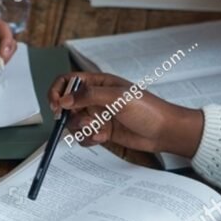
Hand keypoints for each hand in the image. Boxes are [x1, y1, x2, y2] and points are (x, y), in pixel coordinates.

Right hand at [47, 72, 202, 156]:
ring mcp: (97, 115)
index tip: (56, 105)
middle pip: (66, 105)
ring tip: (98, 130)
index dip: (57, 91)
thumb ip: (88, 96)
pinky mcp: (101, 131)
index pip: (67, 81)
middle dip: (70, 116)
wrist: (163, 131)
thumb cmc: (146, 109)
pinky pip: (84, 136)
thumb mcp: (117, 97)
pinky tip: (103, 137)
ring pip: (74, 123)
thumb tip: (63, 100)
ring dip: (82, 130)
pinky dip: (89, 139)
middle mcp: (94, 98)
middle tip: (82, 122)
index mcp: (98, 82)